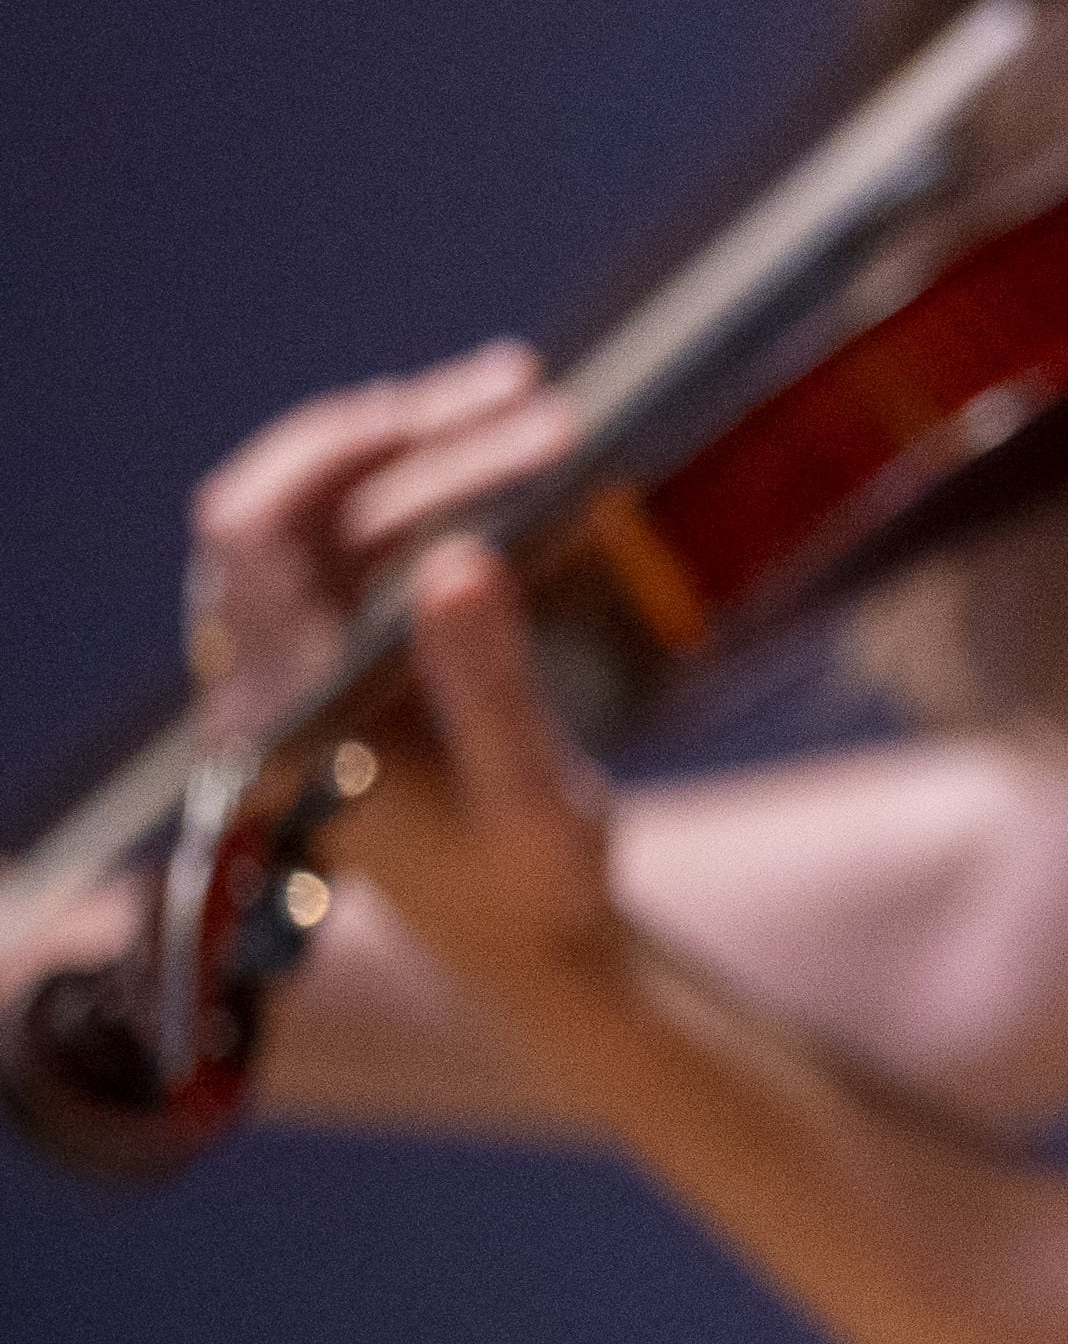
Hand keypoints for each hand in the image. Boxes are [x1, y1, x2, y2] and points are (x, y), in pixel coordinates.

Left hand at [183, 346, 629, 1028]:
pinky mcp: (343, 661)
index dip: (335, 450)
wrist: (527, 945)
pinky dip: (425, 489)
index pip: (256, 536)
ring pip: (331, 520)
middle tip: (535, 398)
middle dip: (416, 438)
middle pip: (301, 511)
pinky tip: (495, 455)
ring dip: (425, 453)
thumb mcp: (531, 794)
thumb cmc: (534, 885)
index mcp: (286, 717)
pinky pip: (356, 547)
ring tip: (534, 406)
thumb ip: (488, 681)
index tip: (447, 408)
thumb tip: (459, 555)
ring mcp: (301, 670)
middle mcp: (268, 684)